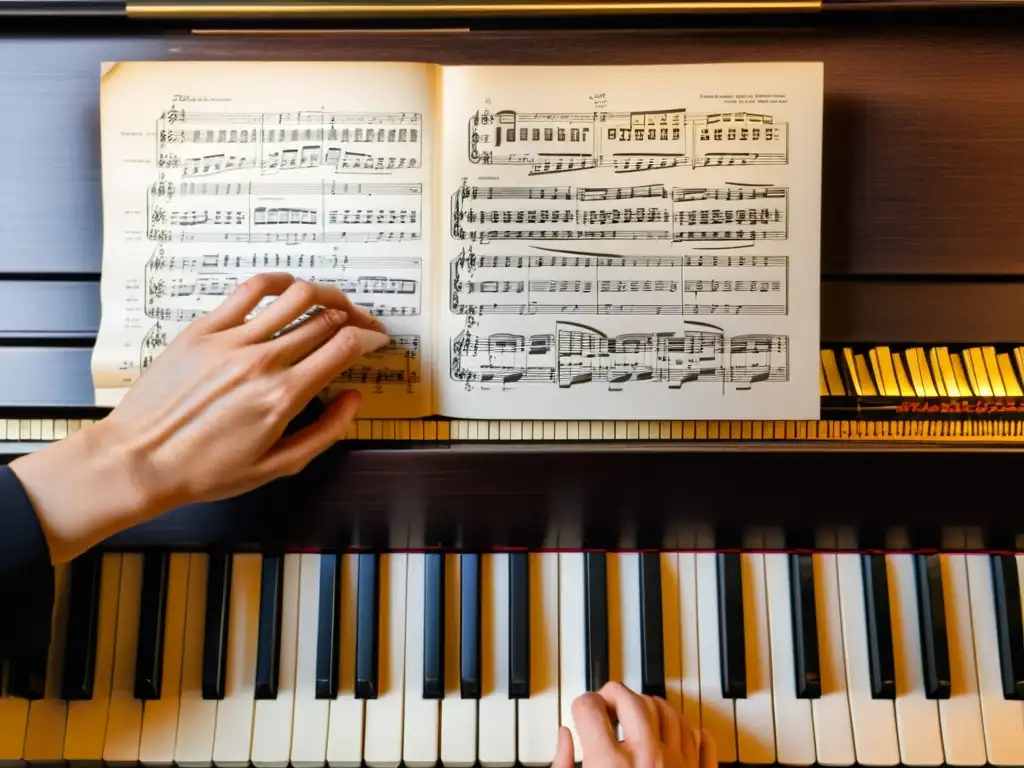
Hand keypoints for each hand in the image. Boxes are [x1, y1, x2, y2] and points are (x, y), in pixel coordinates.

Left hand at [10, 273, 388, 562]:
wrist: (139, 460)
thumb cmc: (205, 470)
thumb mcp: (278, 466)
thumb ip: (326, 431)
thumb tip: (354, 398)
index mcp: (284, 396)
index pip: (345, 347)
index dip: (370, 338)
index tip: (377, 341)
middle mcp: (262, 361)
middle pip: (326, 319)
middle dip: (355, 318)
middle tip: (362, 324)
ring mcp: (231, 340)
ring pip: (295, 296)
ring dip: (325, 294)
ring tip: (333, 302)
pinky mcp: (203, 329)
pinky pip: (250, 290)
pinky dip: (278, 282)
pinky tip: (289, 287)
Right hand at [553, 681, 717, 767]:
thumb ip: (562, 766)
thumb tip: (564, 738)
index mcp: (609, 764)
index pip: (589, 707)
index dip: (581, 705)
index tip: (582, 712)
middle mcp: (647, 758)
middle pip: (631, 699)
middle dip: (614, 695)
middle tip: (606, 705)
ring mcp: (679, 767)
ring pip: (668, 712)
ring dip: (650, 708)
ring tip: (637, 717)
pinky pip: (701, 741)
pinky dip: (689, 732)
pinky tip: (674, 735)